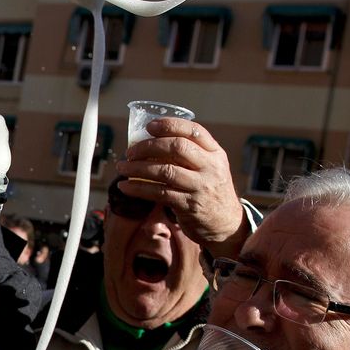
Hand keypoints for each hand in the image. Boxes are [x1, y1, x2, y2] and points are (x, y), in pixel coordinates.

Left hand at [116, 117, 247, 258]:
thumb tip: (151, 142)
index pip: (194, 130)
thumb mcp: (210, 167)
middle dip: (149, 146)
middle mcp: (210, 167)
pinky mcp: (189, 205)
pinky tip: (125, 186)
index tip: (149, 126)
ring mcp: (200, 187)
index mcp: (215, 152)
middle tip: (130, 151)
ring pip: (165, 171)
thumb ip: (190, 154)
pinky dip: (138, 188)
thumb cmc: (210, 190)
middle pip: (177, 147)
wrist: (227, 224)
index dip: (170, 125)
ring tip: (122, 167)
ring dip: (138, 168)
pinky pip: (159, 193)